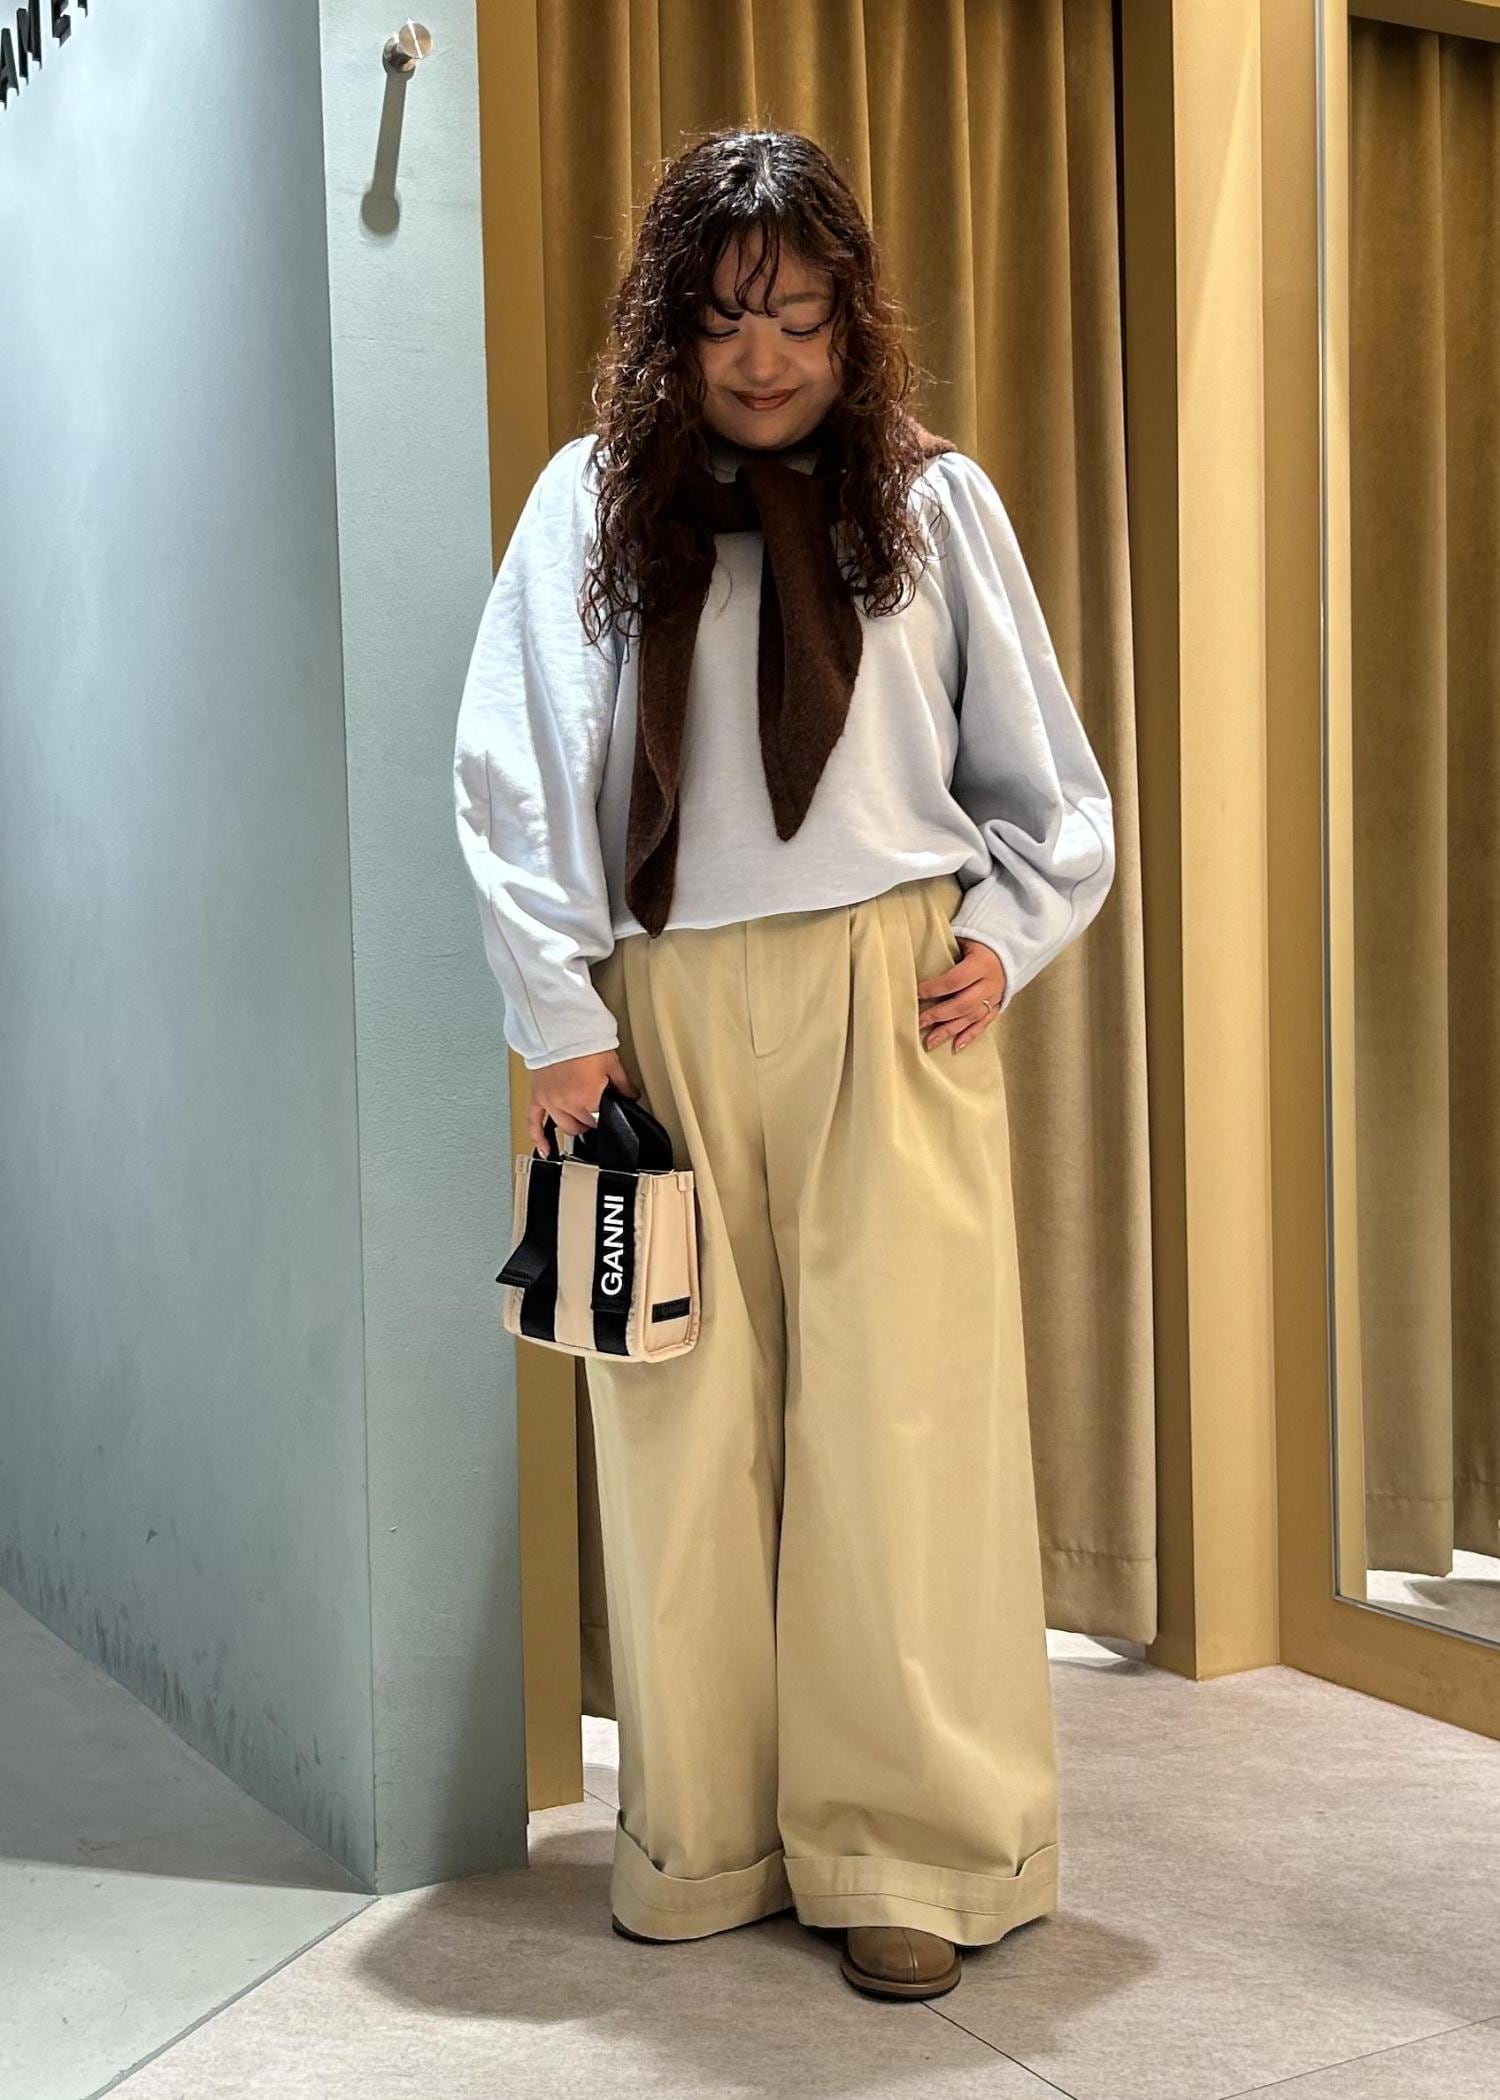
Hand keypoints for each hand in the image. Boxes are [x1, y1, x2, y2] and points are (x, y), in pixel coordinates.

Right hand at [527, 1047, 639, 1153]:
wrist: (558, 1027)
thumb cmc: (583, 1041)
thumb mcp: (611, 1063)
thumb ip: (623, 1084)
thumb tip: (631, 1096)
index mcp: (587, 1098)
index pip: (601, 1119)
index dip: (608, 1116)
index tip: (611, 1112)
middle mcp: (567, 1104)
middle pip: (583, 1125)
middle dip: (592, 1122)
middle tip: (598, 1114)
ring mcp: (550, 1102)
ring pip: (564, 1127)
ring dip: (574, 1127)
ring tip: (581, 1122)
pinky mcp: (536, 1096)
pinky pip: (534, 1122)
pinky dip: (538, 1138)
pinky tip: (545, 1149)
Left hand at [916, 936, 1006, 1050]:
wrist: (1012, 949)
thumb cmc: (981, 942)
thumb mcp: (966, 939)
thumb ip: (947, 949)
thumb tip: (919, 960)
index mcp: (981, 964)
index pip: (954, 980)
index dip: (934, 989)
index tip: (915, 994)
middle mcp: (989, 984)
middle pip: (962, 1004)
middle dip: (938, 1015)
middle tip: (918, 1023)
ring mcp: (995, 998)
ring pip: (970, 1018)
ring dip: (949, 1031)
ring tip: (930, 1041)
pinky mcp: (997, 1007)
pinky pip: (983, 1024)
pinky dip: (970, 1036)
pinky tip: (956, 1047)